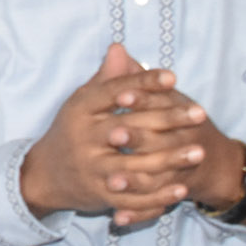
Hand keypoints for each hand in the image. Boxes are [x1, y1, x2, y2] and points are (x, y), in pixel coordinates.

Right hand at [20, 44, 220, 226]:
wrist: (44, 174)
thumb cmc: (72, 131)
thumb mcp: (83, 102)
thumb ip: (106, 79)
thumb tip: (119, 48)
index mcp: (80, 110)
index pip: (113, 91)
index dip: (143, 83)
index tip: (173, 78)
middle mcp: (83, 138)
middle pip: (128, 127)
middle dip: (167, 120)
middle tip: (200, 114)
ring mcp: (90, 169)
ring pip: (134, 166)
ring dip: (169, 160)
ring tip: (200, 152)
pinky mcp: (99, 194)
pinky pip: (132, 197)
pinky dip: (158, 196)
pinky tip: (183, 188)